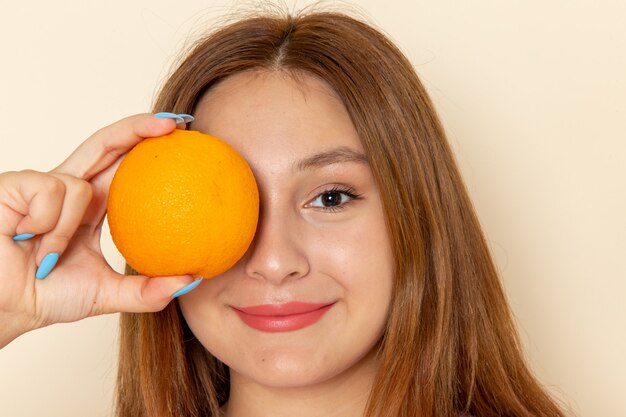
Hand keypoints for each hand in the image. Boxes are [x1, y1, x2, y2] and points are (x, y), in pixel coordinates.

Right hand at [0, 114, 196, 347]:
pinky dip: (46, 224)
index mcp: (90, 205)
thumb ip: (147, 289)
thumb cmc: (44, 295)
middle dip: (139, 127)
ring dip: (67, 229)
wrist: (2, 308)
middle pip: (107, 144)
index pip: (122, 165)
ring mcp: (40, 184)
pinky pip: (50, 192)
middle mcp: (68, 188)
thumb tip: (191, 279)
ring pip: (78, 185)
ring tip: (49, 255)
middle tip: (174, 124)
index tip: (183, 138)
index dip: (149, 147)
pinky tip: (25, 239)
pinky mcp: (15, 184)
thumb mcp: (107, 293)